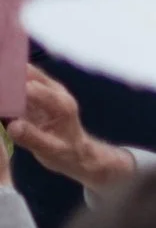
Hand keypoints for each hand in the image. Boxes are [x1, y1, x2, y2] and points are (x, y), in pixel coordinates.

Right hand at [5, 68, 131, 189]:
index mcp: (61, 104)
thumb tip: (12, 126)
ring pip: (25, 77)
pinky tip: (2, 88)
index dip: (12, 88)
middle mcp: (56, 93)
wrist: (76, 150)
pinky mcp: (39, 96)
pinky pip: (22, 86)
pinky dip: (10, 87)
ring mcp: (48, 92)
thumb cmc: (65, 152)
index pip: (33, 89)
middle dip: (9, 76)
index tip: (0, 91)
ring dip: (9, 78)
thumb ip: (31, 137)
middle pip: (30, 76)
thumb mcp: (49, 150)